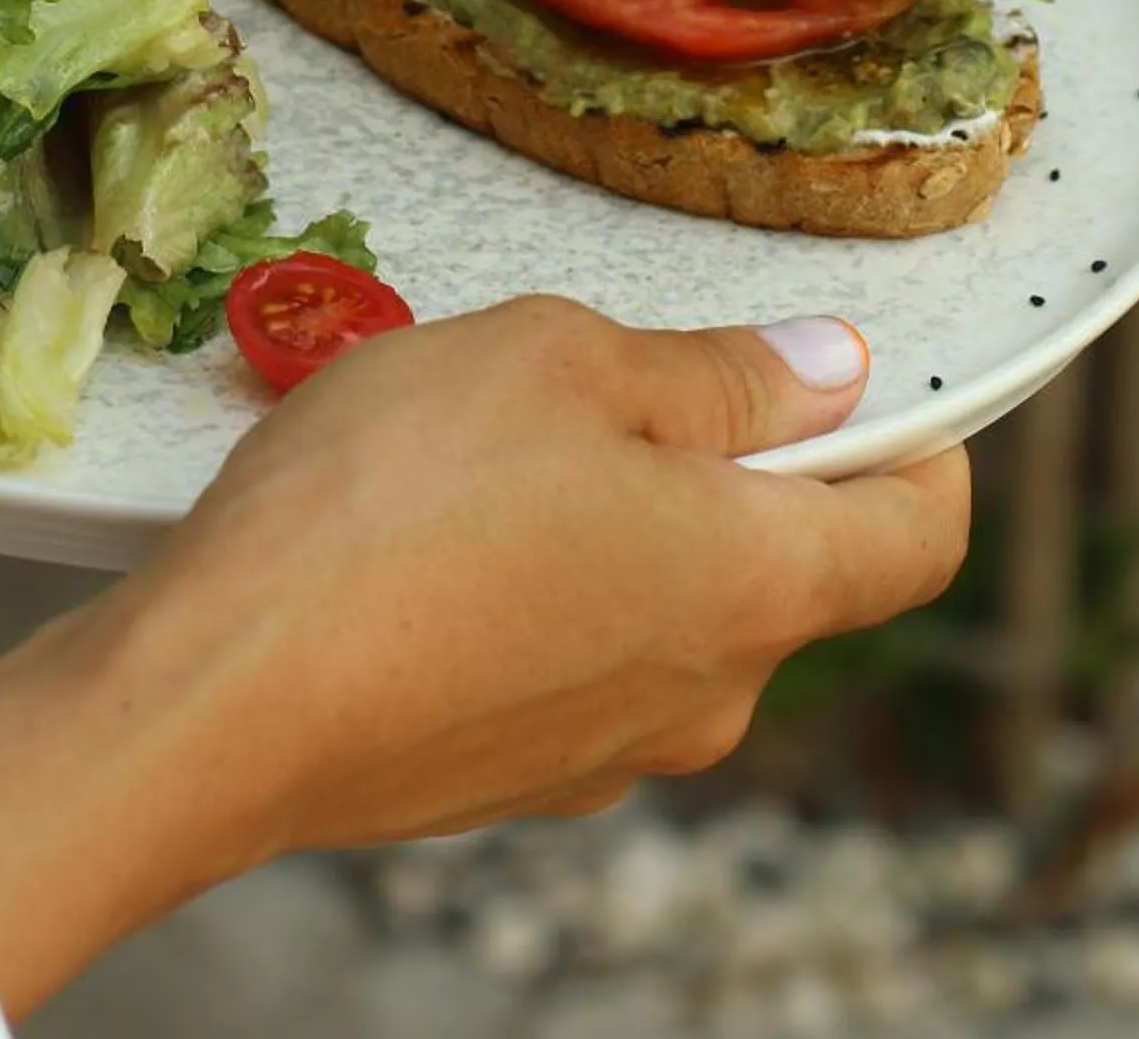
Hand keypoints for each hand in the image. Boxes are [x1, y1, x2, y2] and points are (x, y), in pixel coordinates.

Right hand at [0, 300, 966, 1015]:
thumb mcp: (560, 361)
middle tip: (594, 370)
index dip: (920, 443)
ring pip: (653, 608)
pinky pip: (554, 658)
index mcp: (755, 585)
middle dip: (712, 461)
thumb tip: (826, 374)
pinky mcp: (499, 777)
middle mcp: (705, 693)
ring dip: (601, 517)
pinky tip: (414, 530)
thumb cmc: (392, 507)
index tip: (863, 377)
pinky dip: (521, 587)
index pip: (920, 535)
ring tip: (470, 441)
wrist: (218, 696)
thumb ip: (712, 373)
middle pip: (774, 565)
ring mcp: (600, 752)